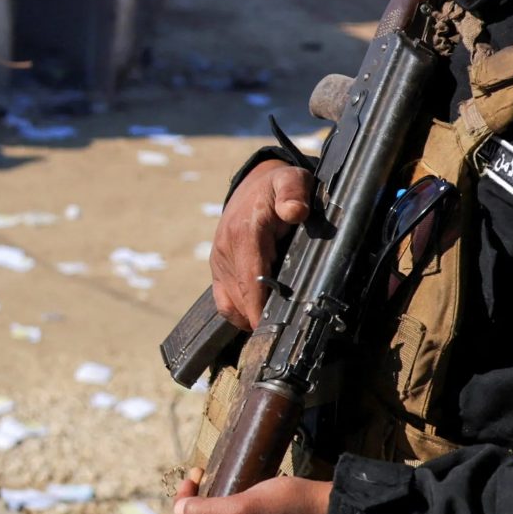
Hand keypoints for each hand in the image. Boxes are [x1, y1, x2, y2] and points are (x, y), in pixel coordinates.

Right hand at [211, 160, 311, 329]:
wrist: (255, 182)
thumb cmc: (278, 185)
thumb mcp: (292, 179)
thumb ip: (293, 192)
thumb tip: (294, 211)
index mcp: (245, 231)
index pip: (249, 278)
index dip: (259, 307)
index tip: (272, 328)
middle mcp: (226, 249)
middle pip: (240, 297)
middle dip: (259, 318)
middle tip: (285, 334)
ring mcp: (219, 261)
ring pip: (230, 303)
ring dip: (250, 317)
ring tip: (275, 326)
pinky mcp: (218, 268)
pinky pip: (223, 301)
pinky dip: (239, 312)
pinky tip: (259, 316)